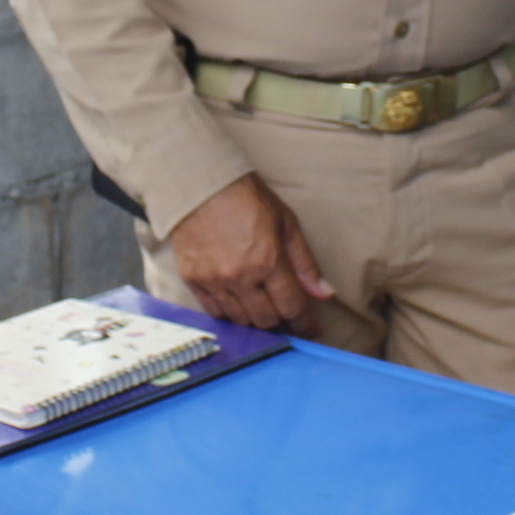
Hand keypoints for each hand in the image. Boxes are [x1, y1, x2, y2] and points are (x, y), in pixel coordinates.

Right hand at [166, 174, 332, 332]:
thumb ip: (305, 263)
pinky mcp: (192, 280)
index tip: (312, 331)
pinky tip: (239, 306)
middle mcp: (240, 276)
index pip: (291, 307)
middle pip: (266, 320)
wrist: (201, 184)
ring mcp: (213, 280)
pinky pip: (214, 313)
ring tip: (264, 312)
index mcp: (268, 260)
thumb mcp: (286, 223)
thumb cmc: (247, 198)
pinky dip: (230, 315)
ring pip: (240, 320)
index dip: (305, 324)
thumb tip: (323, 293)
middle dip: (281, 323)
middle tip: (287, 318)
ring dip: (255, 321)